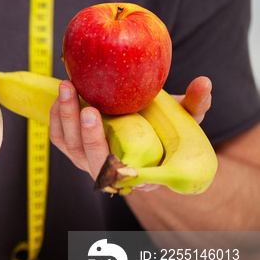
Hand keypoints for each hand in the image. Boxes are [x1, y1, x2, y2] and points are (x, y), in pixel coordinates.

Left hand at [48, 76, 211, 182]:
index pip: (122, 176)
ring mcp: (87, 162)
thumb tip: (204, 83)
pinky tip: (60, 97)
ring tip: (68, 88)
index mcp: (139, 172)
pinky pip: (58, 138)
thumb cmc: (165, 127)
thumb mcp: (184, 119)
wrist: (139, 126)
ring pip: (71, 147)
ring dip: (66, 118)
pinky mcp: (72, 149)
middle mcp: (109, 172)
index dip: (113, 164)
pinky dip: (55, 118)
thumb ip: (195, 104)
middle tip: (89, 107)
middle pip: (92, 160)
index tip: (117, 146)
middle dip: (88, 135)